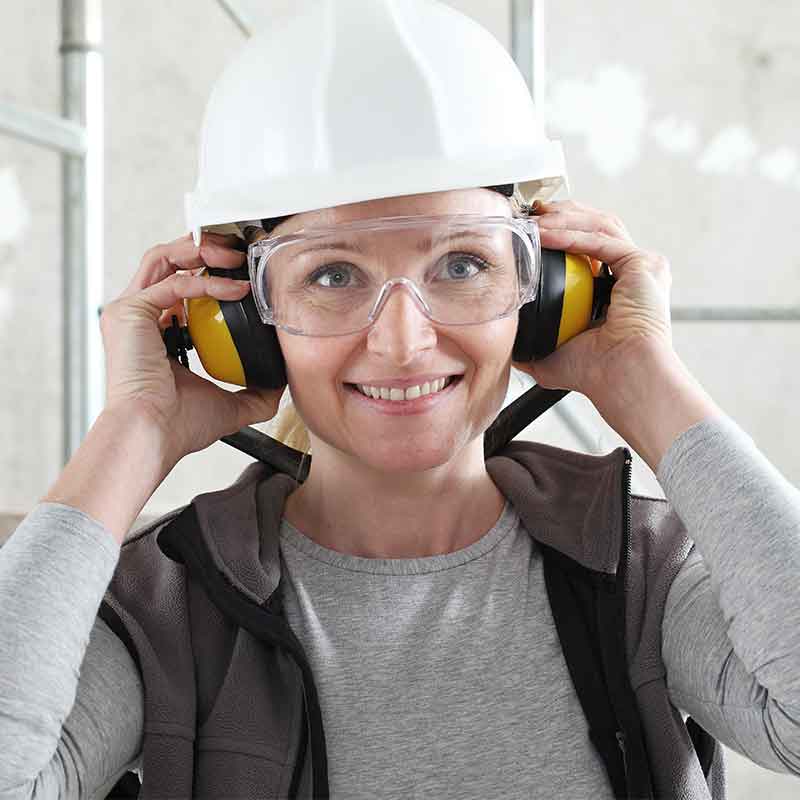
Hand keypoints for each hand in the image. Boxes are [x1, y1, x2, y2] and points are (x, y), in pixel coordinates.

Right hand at [100, 232, 283, 462]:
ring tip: (237, 258)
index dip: (210, 272)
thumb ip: (254, 393)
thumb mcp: (229, 405)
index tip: (243, 274)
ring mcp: (129, 312)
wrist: (153, 436)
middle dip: (205, 248)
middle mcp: (137, 317)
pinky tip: (236, 289)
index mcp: (153, 332)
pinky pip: (174, 283)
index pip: (178, 286)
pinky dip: (207, 281)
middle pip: (168, 261)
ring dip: (203, 250)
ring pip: (163, 258)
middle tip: (241, 254)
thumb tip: (281, 385)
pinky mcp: (129, 312)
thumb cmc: (177, 426)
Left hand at [514, 199, 673, 399]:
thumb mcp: (550, 356)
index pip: (587, 246)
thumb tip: (505, 339)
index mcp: (615, 290)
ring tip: (534, 221)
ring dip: (564, 219)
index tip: (529, 232)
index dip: (558, 233)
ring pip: (600, 225)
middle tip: (530, 215)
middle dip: (561, 215)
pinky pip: (602, 241)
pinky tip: (546, 235)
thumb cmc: (596, 374)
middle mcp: (632, 274)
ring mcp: (642, 268)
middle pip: (596, 226)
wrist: (621, 379)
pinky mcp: (644, 265)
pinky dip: (572, 235)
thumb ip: (530, 342)